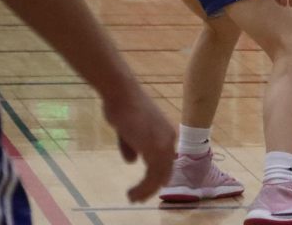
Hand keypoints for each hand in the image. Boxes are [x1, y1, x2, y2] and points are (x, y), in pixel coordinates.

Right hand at [102, 85, 175, 201]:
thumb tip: (132, 161)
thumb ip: (132, 145)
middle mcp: (169, 139)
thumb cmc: (123, 107)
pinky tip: (132, 193)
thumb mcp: (129, 130)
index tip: (146, 187)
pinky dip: (143, 187)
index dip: (157, 176)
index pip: (167, 161)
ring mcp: (163, 144)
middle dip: (153, 187)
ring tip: (133, 198)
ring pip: (159, 176)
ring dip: (146, 190)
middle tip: (139, 198)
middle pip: (165, 171)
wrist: (122, 94)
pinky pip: (151, 176)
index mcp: (166, 133)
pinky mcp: (153, 148)